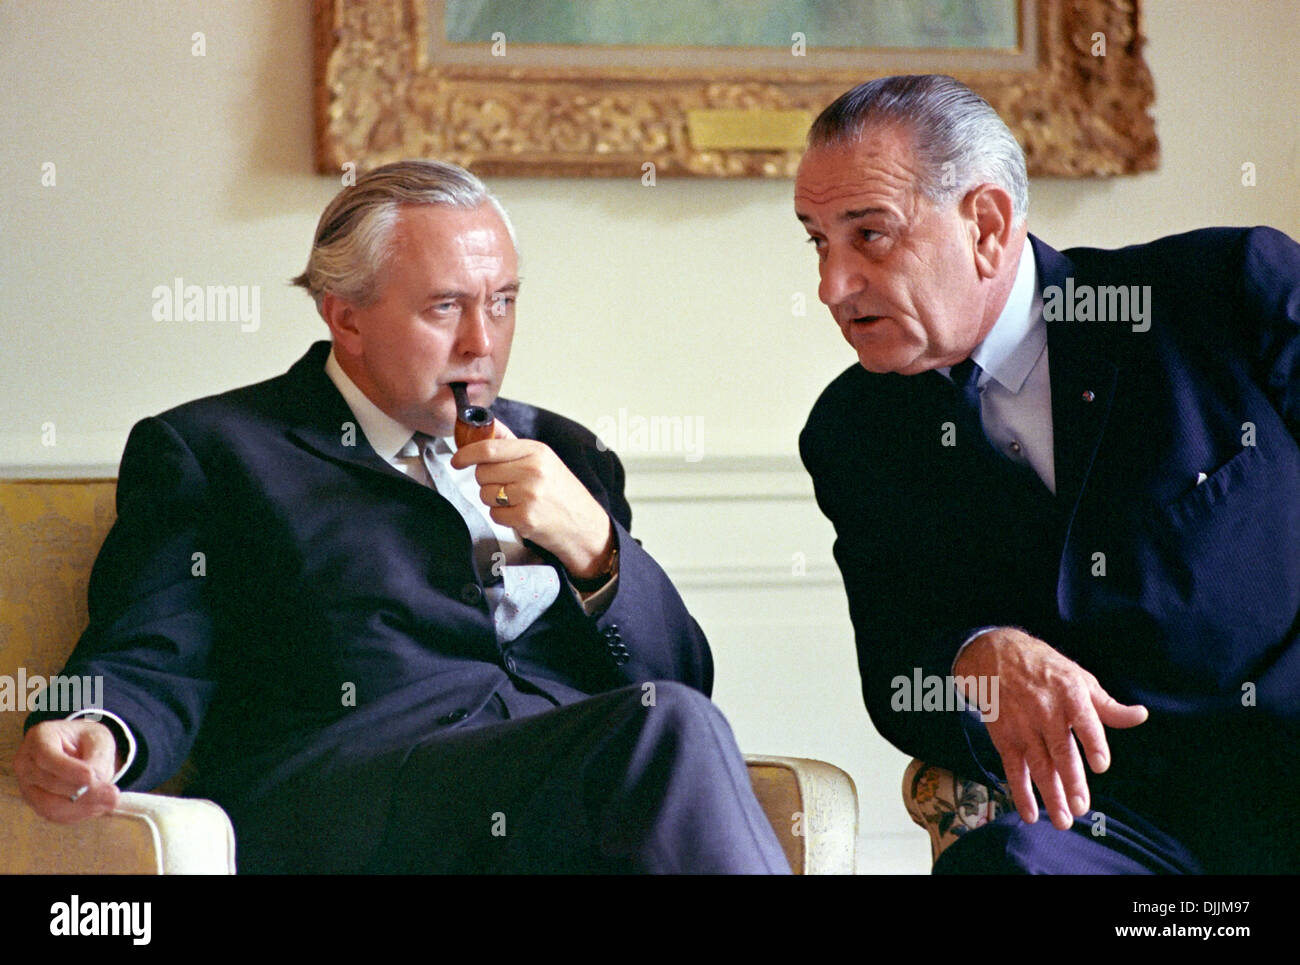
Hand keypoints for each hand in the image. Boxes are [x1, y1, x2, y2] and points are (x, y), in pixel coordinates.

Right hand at [14, 719, 122, 822]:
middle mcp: (26, 763)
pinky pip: (55, 815)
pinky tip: (99, 806)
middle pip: (50, 784)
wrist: (79, 748)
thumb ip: (98, 757)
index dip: (68, 770)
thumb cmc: (87, 740)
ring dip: (83, 807)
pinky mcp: (35, 803)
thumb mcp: (98, 739)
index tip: (92, 777)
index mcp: (39, 737)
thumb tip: (95, 782)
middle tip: (114, 795)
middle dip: (84, 792)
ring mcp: (27, 786)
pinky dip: (79, 814)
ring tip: (110, 802)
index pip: (46, 757)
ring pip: (50, 805)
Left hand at [450, 420, 614, 578]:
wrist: (585, 526)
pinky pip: (495, 515)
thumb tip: (486, 427)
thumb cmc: (562, 492)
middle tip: (507, 487)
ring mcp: (529, 495)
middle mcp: (532, 470)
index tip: (457, 460)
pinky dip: (503, 517)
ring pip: (486, 494)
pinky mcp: (525, 518)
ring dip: (495, 501)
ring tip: (517, 502)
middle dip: (487, 482)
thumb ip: (513, 445)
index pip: (489, 448)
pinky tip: (521, 515)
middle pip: (483, 473)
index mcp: (536, 451)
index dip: (466, 454)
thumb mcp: (544, 460)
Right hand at [953, 627, 1147, 829]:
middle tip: (1081, 807)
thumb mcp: (1079, 678)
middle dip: (1070, 780)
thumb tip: (1141, 716)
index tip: (1100, 765)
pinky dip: (1020, 792)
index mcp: (1069, 694)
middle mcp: (1045, 711)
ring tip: (1063, 819)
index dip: (1092, 743)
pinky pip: (1013, 768)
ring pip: (1037, 764)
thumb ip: (1108, 706)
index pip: (1083, 721)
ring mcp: (1022, 725)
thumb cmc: (1045, 668)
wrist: (993, 655)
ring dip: (1050, 794)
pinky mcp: (1004, 736)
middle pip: (1059, 749)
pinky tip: (1031, 813)